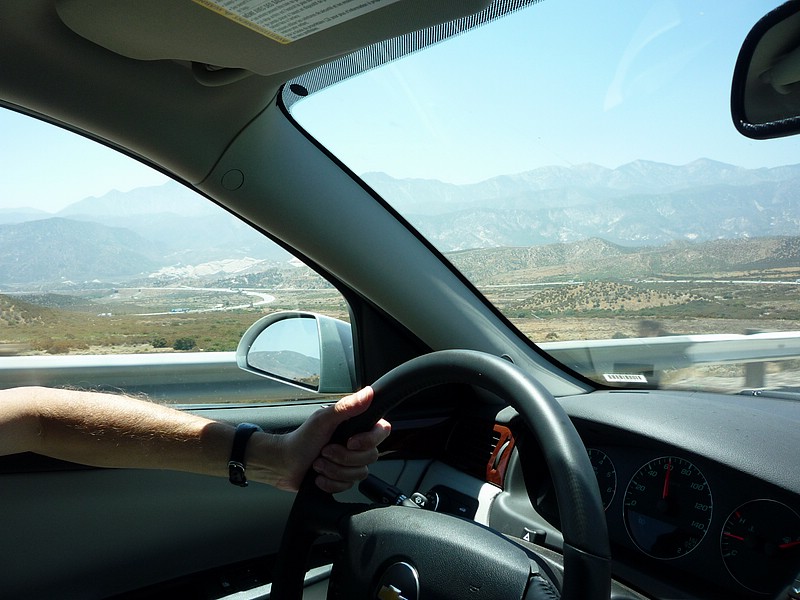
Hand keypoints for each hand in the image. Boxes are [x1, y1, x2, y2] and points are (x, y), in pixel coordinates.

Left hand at [273, 387, 390, 492]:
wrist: (285, 464)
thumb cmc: (301, 439)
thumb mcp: (324, 419)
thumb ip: (348, 406)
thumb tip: (368, 393)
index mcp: (355, 426)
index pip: (382, 431)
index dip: (369, 440)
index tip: (350, 441)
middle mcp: (356, 444)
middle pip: (370, 456)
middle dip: (343, 457)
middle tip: (325, 451)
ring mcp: (350, 462)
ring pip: (359, 473)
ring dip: (334, 470)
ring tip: (319, 462)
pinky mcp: (343, 478)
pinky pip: (348, 486)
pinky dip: (330, 482)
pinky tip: (319, 476)